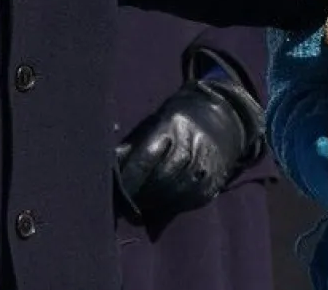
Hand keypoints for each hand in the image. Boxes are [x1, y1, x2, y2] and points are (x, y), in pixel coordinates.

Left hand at [115, 75, 262, 225]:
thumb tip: (108, 176)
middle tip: (127, 208)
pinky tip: (160, 210)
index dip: (132, 179)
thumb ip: (129, 151)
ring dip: (157, 205)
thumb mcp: (150, 128)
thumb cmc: (172, 126)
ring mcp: (206, 162)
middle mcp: (191, 143)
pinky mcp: (214, 179)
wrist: (219, 117)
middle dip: (143, 195)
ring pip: (178, 192)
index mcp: (170, 127)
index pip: (148, 157)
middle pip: (163, 177)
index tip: (119, 193)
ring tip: (141, 211)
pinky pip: (191, 200)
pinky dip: (173, 208)